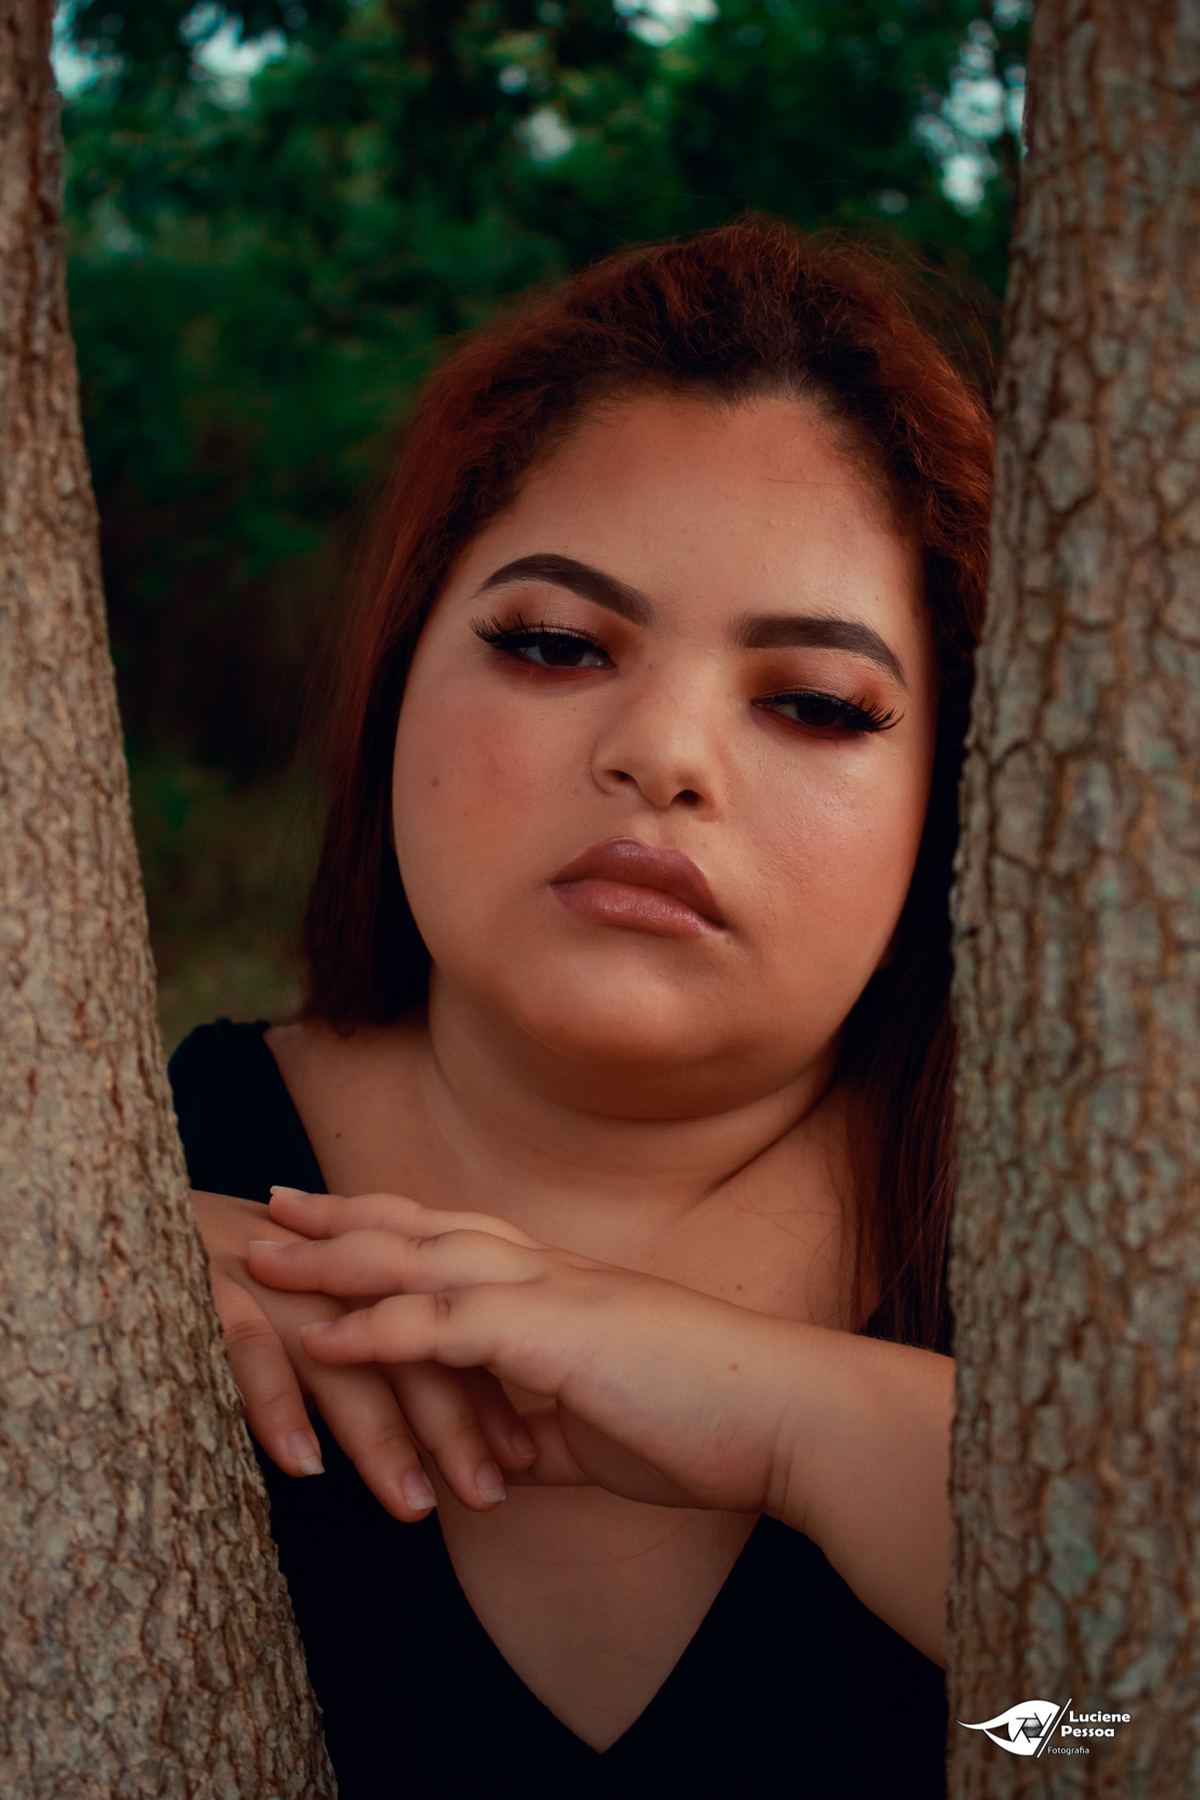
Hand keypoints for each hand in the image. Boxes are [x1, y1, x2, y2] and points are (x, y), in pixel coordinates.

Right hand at [191, 1188, 536, 1520]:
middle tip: (491, 1496)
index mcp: (363, 1267)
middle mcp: (329, 1272)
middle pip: (412, 1346)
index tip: (527, 1460)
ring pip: (342, 1359)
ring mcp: (272, 1281)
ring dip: (383, 1434)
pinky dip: (277, 1406)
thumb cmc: (233, 1276)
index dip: (489, 1392)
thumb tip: (435, 1432)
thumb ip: (373, 1353)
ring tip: (416, 1505)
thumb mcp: (315, 1308)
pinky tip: (304, 1467)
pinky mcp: (208, 1292)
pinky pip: (249, 1352)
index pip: (447, 1330)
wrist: (130, 1211)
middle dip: (457, 1423)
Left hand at [249, 1188, 794, 1514]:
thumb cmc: (702, 1421)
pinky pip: (445, 1325)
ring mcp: (550, 1295)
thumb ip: (532, 1435)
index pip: (454, 1238)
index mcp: (559, 1286)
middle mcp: (546, 1272)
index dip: (388, 1224)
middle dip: (342, 1218)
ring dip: (337, 1259)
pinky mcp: (555, 1335)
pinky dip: (378, 1328)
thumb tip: (477, 1468)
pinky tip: (324, 1337)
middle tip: (270, 1204)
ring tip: (266, 1258)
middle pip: (422, 1228)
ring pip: (422, 1259)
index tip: (329, 1216)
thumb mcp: (594, 1431)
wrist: (784, 1416)